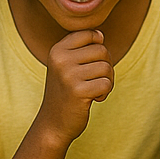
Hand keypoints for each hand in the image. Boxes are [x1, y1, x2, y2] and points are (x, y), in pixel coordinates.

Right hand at [37, 30, 112, 145]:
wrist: (53, 124)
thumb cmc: (66, 92)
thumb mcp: (66, 66)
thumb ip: (81, 48)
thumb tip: (101, 34)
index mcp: (57, 50)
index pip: (90, 34)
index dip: (98, 49)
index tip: (90, 64)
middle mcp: (61, 59)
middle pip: (102, 50)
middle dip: (105, 66)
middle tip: (94, 80)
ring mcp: (68, 75)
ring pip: (106, 67)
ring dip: (106, 81)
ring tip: (93, 90)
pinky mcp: (78, 91)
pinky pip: (106, 84)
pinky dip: (104, 93)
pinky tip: (93, 99)